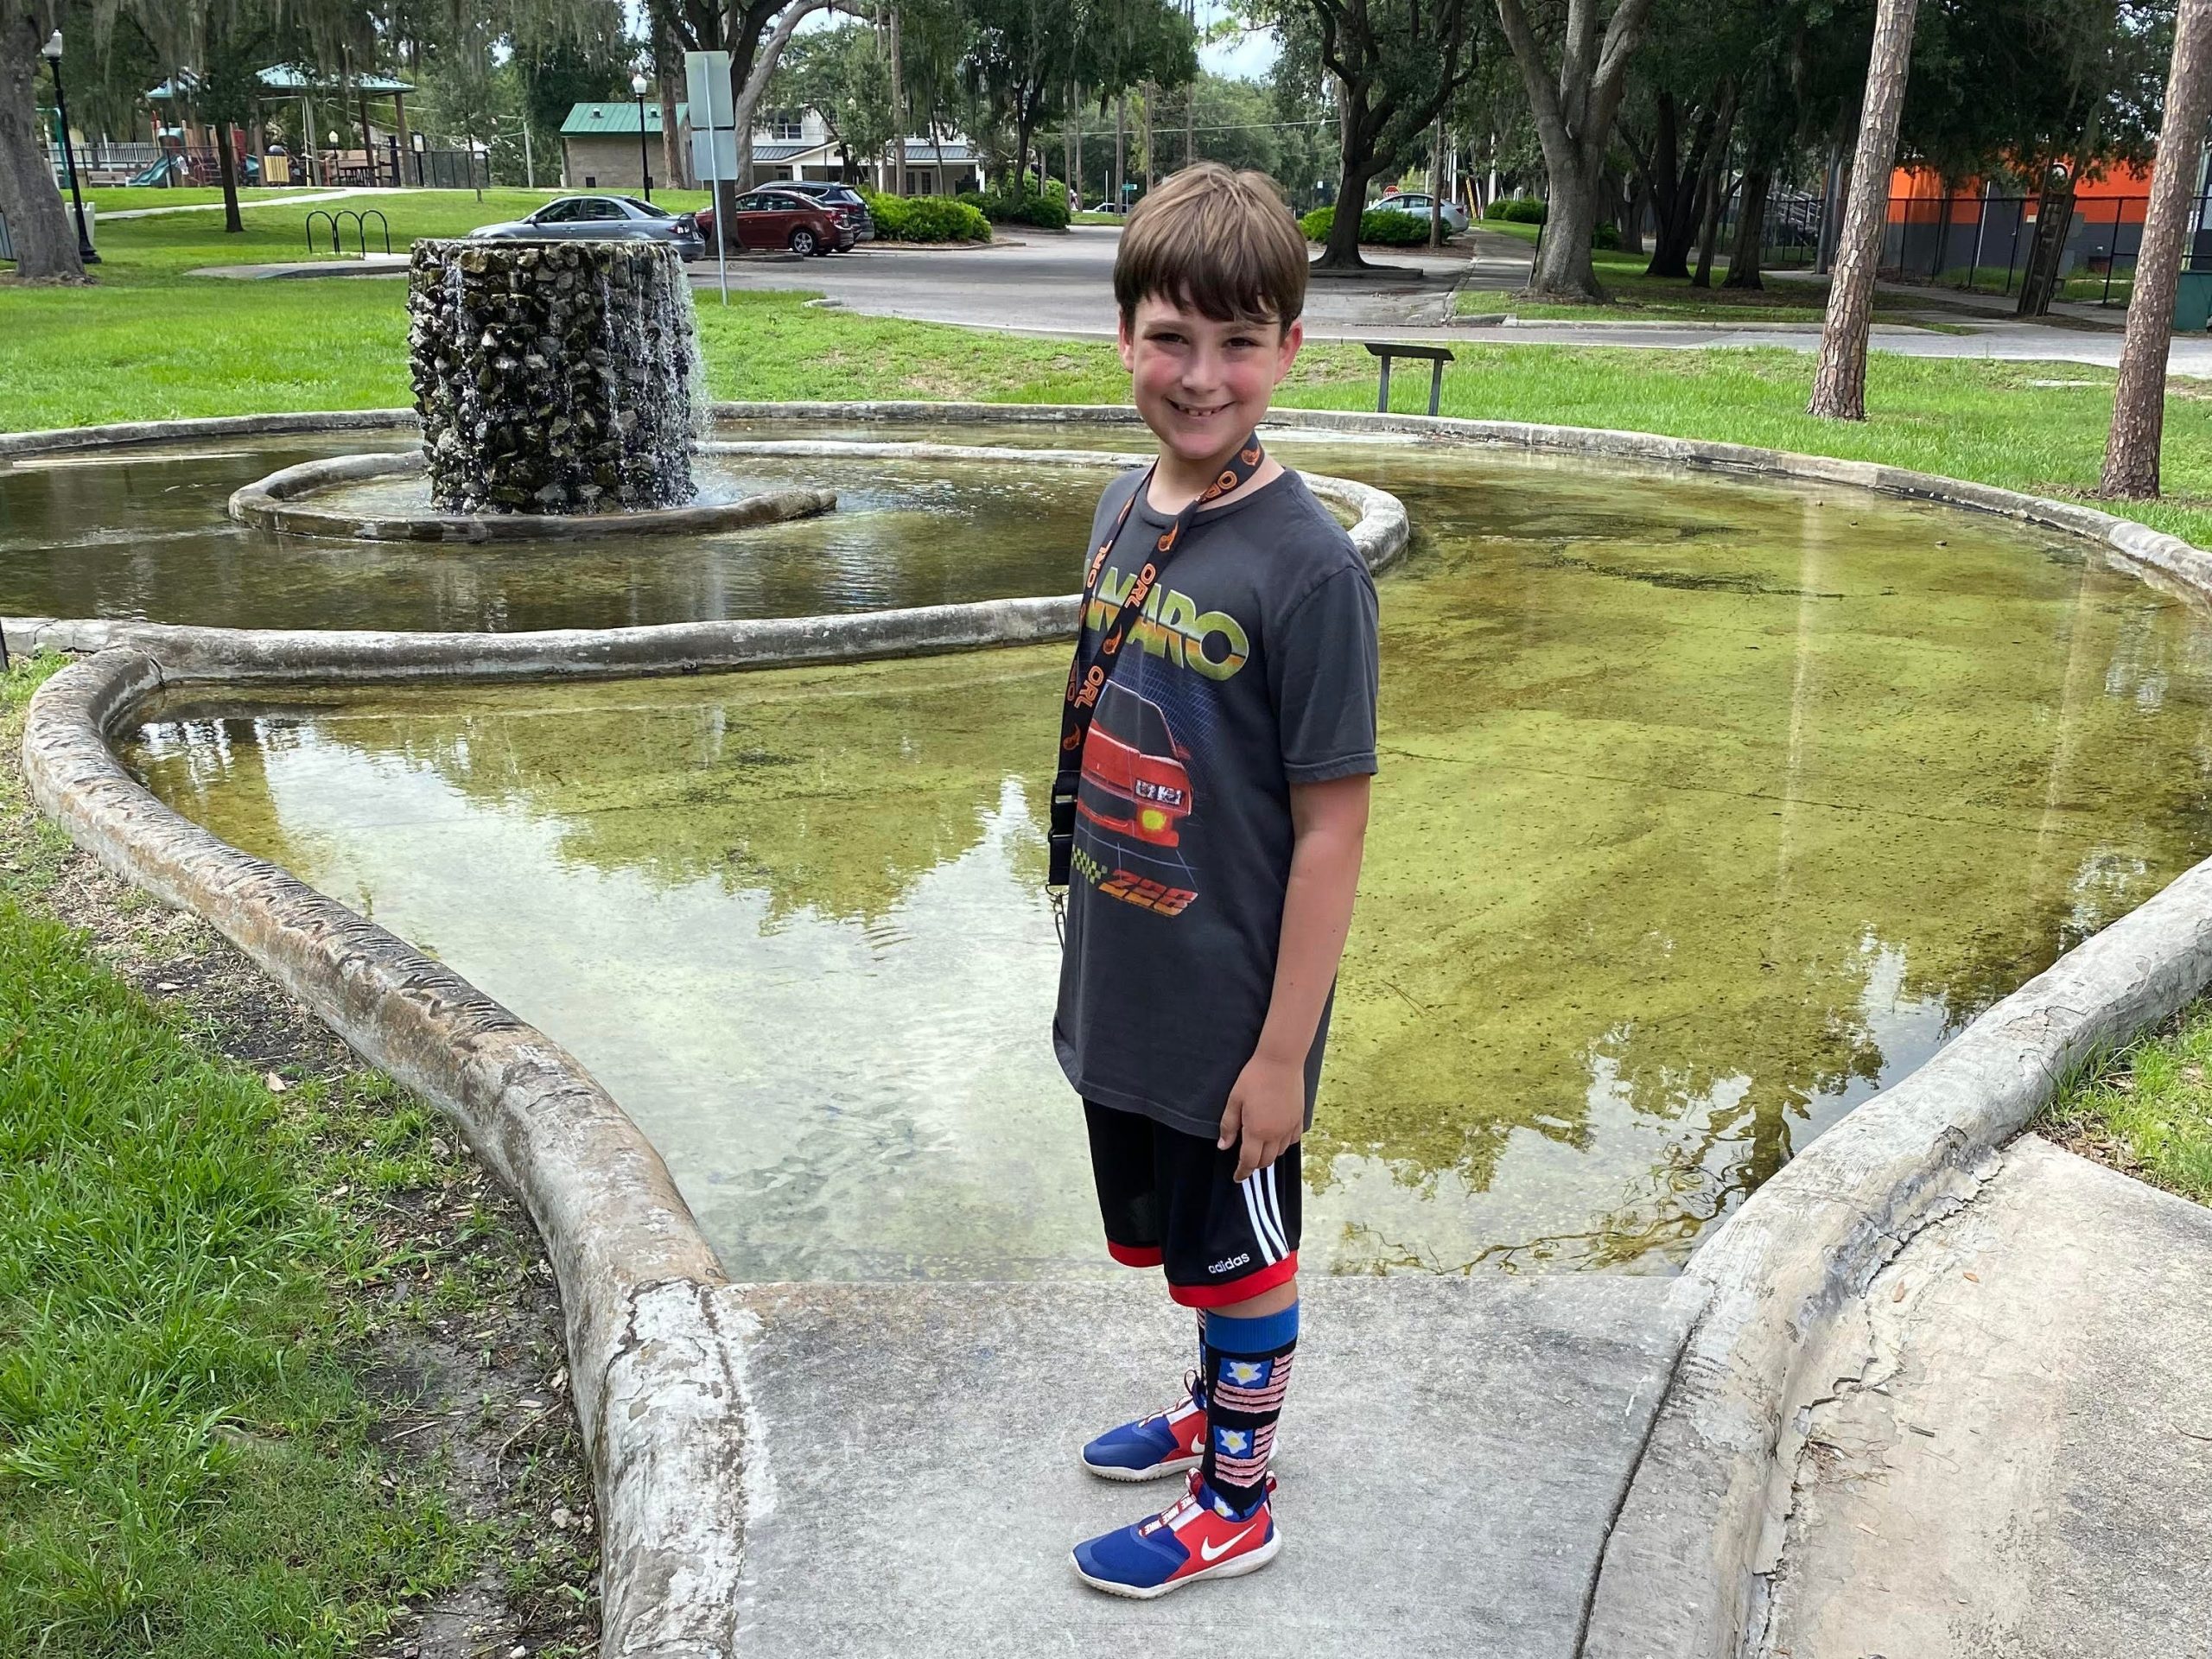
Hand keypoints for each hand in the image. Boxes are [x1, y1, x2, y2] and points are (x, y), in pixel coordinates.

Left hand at [1219, 1052, 1305, 1182]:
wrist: (1281, 1061)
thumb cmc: (1254, 1078)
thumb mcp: (1234, 1100)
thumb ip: (1229, 1126)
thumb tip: (1223, 1146)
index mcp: (1257, 1131)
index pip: (1249, 1161)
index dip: (1242, 1172)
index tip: (1237, 1177)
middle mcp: (1276, 1134)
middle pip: (1266, 1161)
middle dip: (1254, 1165)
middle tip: (1246, 1160)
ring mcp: (1290, 1127)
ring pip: (1279, 1152)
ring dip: (1268, 1155)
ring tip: (1259, 1148)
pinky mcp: (1299, 1119)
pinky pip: (1293, 1140)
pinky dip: (1283, 1144)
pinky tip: (1276, 1137)